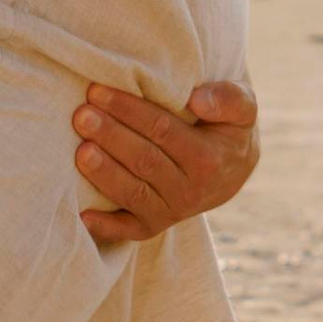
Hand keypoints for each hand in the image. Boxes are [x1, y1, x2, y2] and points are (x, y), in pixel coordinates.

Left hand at [73, 77, 259, 247]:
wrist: (233, 169)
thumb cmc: (227, 127)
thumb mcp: (243, 108)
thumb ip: (229, 98)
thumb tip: (197, 100)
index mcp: (209, 158)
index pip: (162, 130)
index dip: (128, 110)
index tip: (98, 91)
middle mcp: (191, 190)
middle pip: (143, 160)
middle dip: (110, 137)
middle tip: (81, 116)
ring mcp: (172, 211)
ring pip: (133, 193)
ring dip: (104, 173)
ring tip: (79, 151)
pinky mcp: (155, 225)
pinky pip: (130, 230)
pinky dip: (106, 227)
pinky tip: (83, 214)